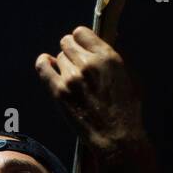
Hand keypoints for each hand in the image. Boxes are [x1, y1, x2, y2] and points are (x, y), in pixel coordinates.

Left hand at [35, 25, 144, 151]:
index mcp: (108, 57)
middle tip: (75, 64)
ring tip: (72, 79)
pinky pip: (43, 67)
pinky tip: (47, 65)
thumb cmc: (126, 112)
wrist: (116, 139)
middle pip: (67, 43)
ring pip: (59, 57)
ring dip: (64, 65)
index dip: (81, 40)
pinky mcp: (59, 92)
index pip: (82, 33)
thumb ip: (112, 61)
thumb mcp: (129, 78)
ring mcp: (72, 78)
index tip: (81, 48)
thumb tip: (101, 45)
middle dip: (71, 51)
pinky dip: (44, 64)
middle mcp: (89, 63)